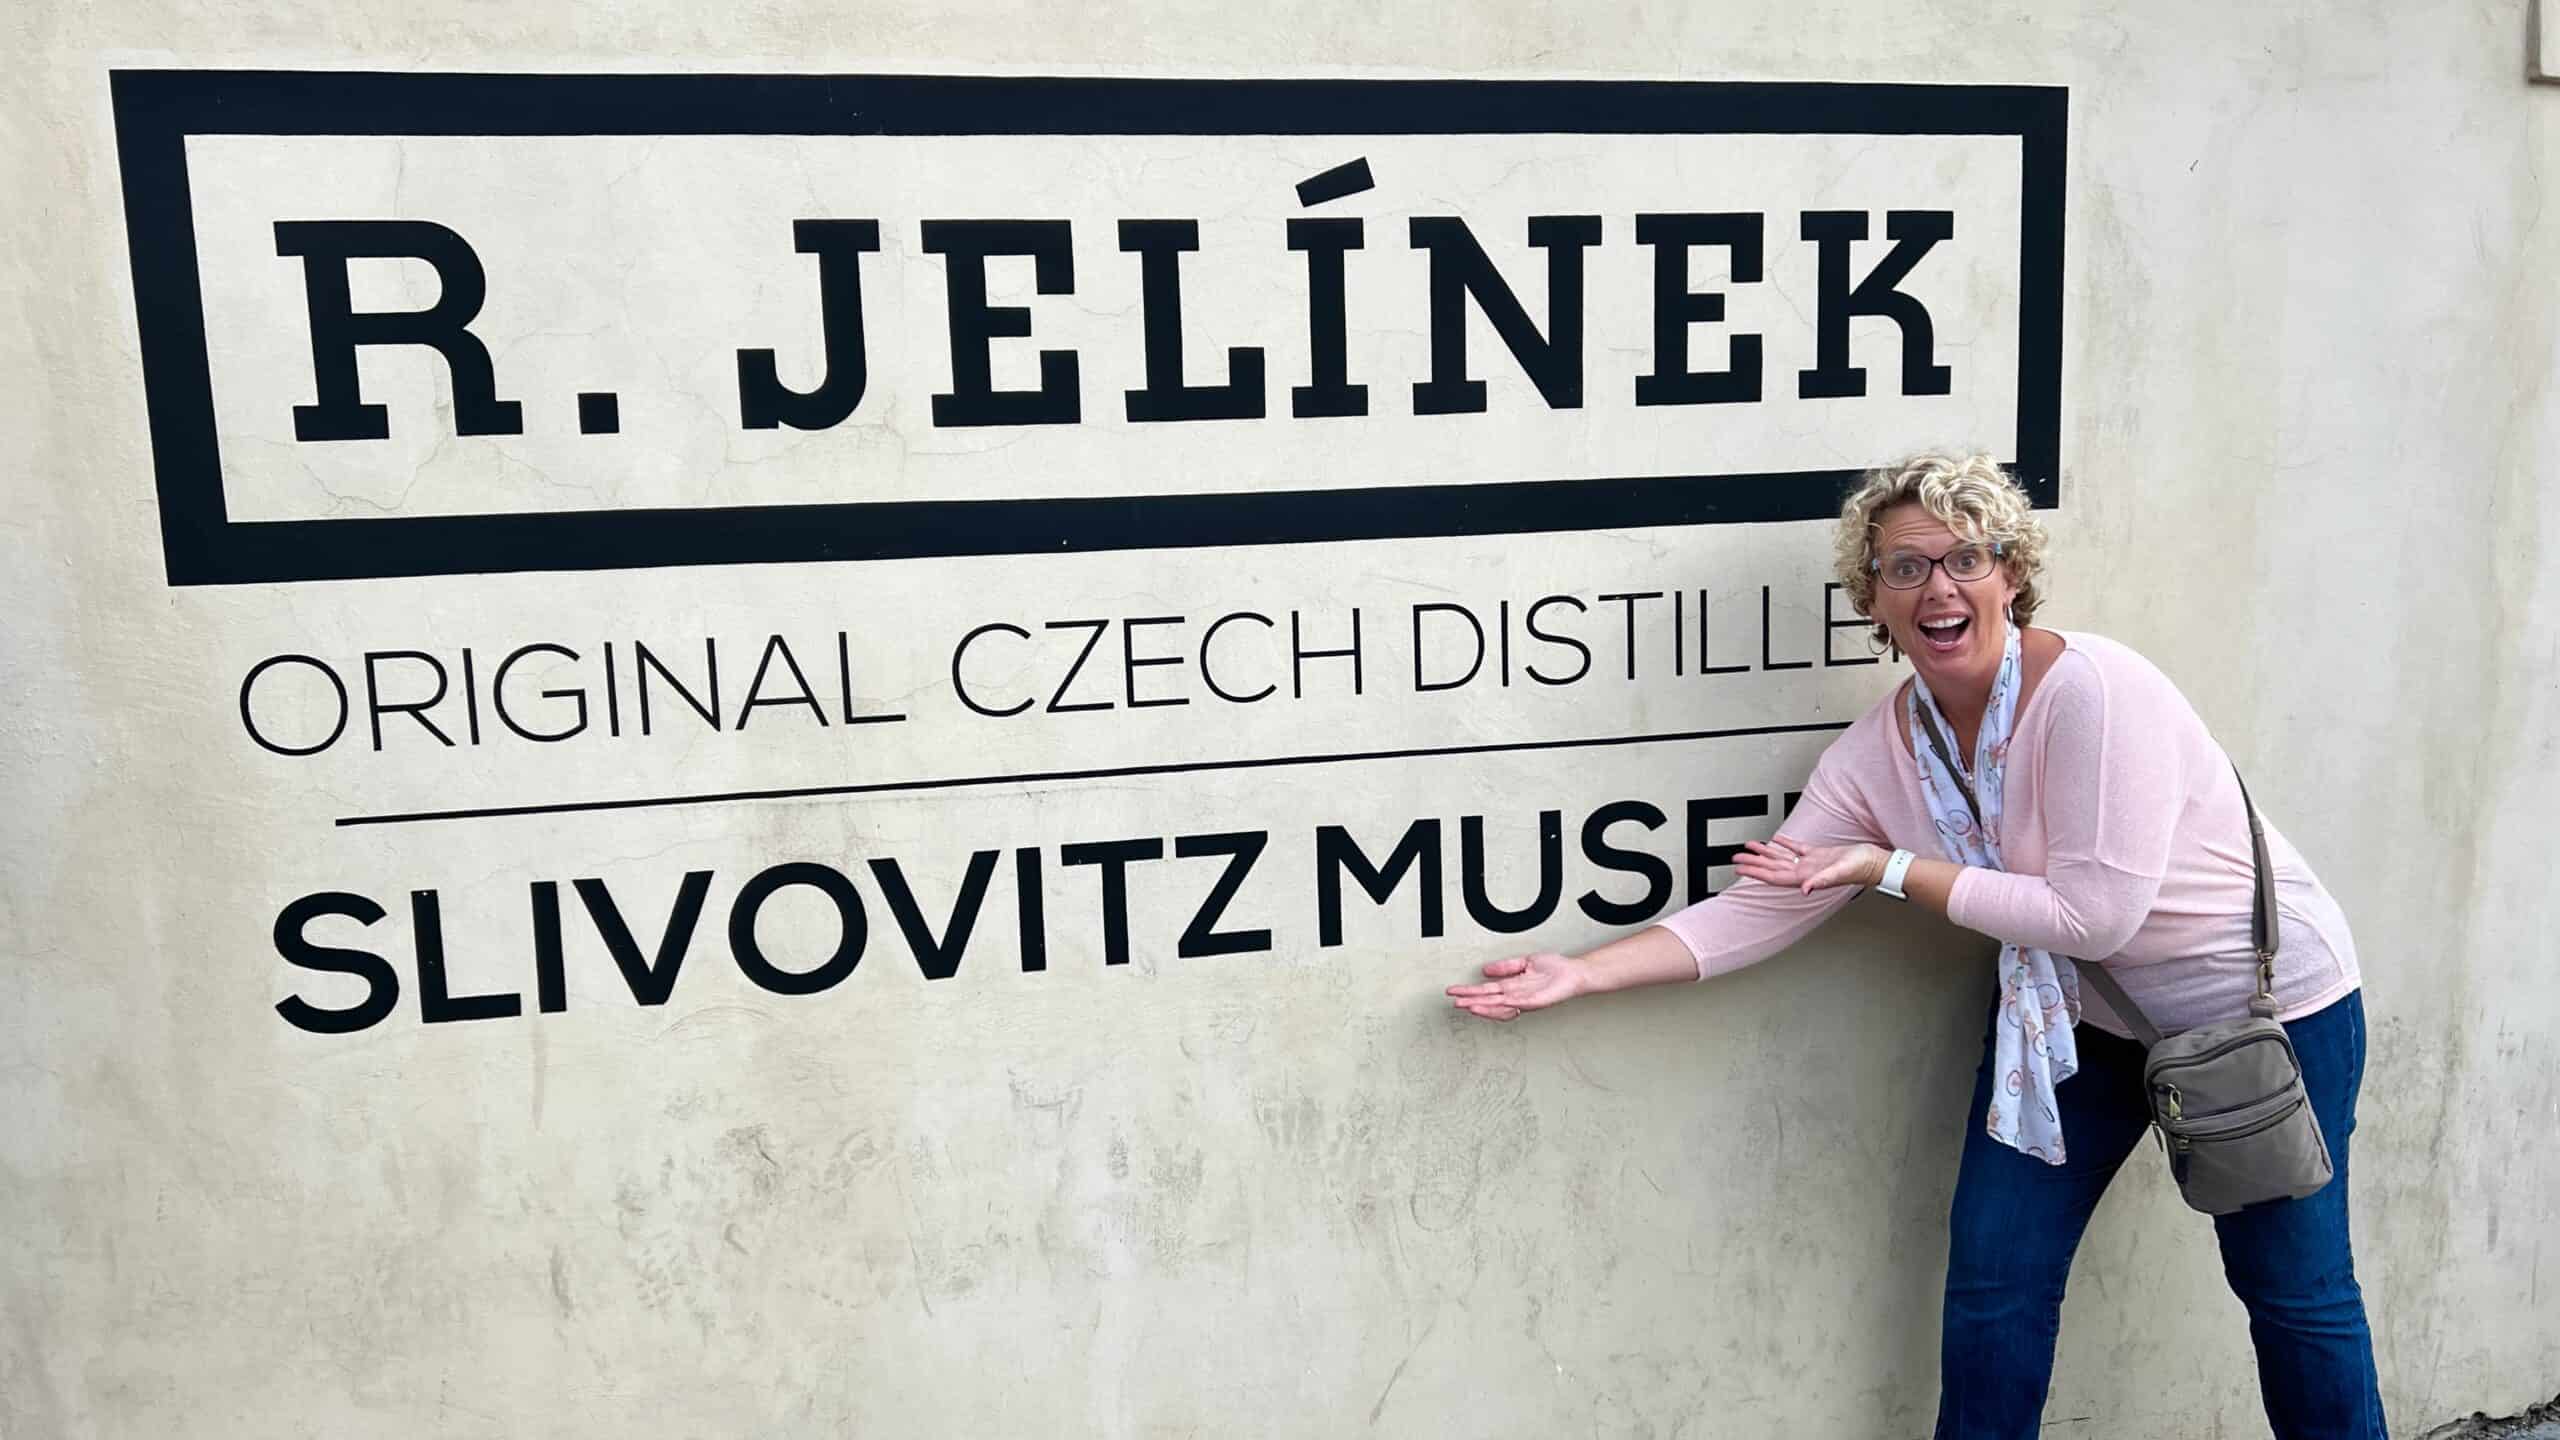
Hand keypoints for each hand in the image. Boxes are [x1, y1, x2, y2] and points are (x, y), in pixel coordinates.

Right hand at [1446, 951, 1583, 1021]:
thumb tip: (1485, 970)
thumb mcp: (1525, 962)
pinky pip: (1518, 1003)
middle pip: (1489, 999)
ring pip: (1500, 1005)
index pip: (1487, 991)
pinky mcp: (1536, 1001)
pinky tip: (1495, 1002)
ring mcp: (1526, 1000)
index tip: (1454, 991)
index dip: (1470, 991)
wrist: (1574, 972)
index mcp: (1513, 987)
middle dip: (1471, 1000)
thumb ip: (1506, 967)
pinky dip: (1506, 1004)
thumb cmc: (1555, 969)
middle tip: (1455, 1002)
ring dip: (1484, 1007)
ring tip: (1469, 1005)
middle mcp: (1517, 995)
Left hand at [1731, 836, 1888, 893]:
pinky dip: (1785, 844)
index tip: (1740, 868)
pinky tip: (1777, 839)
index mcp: (1805, 876)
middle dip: (1753, 862)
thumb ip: (1821, 881)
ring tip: (1749, 846)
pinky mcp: (1819, 854)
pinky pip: (1797, 849)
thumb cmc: (1860, 868)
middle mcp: (1804, 871)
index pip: (1773, 875)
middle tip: (1736, 857)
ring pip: (1781, 858)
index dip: (1755, 872)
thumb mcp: (1839, 872)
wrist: (1874, 862)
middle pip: (1772, 867)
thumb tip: (1804, 889)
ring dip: (1765, 853)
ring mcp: (1810, 863)